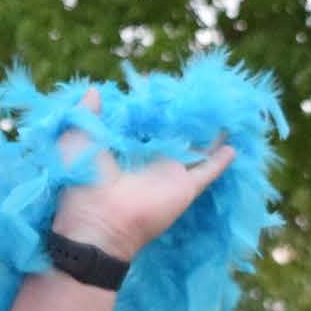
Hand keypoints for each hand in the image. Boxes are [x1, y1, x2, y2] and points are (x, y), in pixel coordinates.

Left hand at [49, 88, 237, 258]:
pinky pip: (208, 171)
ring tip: (224, 119)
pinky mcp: (186, 188)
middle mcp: (149, 162)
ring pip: (195, 152)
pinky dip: (221, 161)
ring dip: (209, 138)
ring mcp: (169, 175)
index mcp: (124, 151)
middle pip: (173, 139)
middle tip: (201, 102)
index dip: (153, 113)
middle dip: (185, 123)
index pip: (144, 129)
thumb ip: (86, 113)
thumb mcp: (77, 137)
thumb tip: (94, 90)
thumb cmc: (81, 179)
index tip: (164, 94)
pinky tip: (233, 147)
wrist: (97, 221)